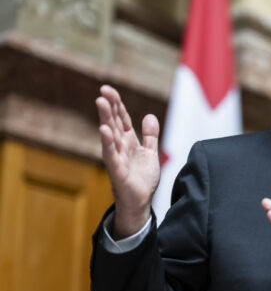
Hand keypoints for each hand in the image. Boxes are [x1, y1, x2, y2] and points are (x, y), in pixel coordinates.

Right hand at [95, 85, 160, 238]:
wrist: (141, 201)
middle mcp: (120, 146)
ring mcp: (117, 157)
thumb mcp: (150, 153)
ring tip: (101, 102)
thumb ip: (150, 135)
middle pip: (115, 122)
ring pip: (111, 134)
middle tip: (103, 90)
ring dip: (106, 119)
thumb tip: (149, 115)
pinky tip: (104, 130)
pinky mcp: (116, 169)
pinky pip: (111, 154)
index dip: (117, 104)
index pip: (122, 119)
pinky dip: (107, 142)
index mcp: (129, 141)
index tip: (109, 89)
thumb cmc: (142, 178)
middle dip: (110, 106)